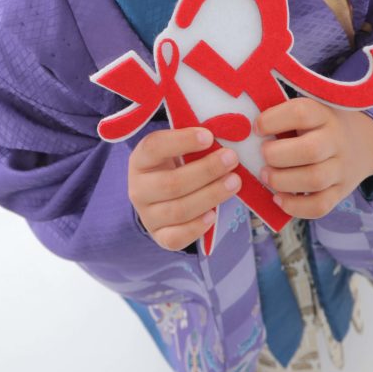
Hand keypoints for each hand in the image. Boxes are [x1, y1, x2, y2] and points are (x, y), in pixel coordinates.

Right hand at [128, 127, 241, 250]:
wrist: (162, 195)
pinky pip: (176, 238)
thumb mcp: (178, 148)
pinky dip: (196, 227)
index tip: (209, 136)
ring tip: (234, 182)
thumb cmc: (176, 164)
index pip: (154, 147)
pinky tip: (213, 214)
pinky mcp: (159, 236)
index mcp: (140, 160)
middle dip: (206, 171)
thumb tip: (225, 133)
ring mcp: (147, 215)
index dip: (182, 141)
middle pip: (172, 183)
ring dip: (210, 196)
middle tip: (231, 158)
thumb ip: (195, 143)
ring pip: (178, 210)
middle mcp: (138, 189)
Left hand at [255, 98, 372, 218]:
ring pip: (315, 180)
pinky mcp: (340, 192)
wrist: (364, 142)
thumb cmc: (320, 125)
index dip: (273, 120)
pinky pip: (320, 206)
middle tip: (263, 155)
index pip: (301, 113)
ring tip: (266, 176)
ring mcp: (341, 168)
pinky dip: (295, 207)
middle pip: (310, 151)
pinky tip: (278, 199)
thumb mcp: (309, 111)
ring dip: (283, 181)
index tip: (257, 128)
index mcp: (324, 114)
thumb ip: (282, 116)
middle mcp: (336, 140)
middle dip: (277, 155)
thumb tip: (242, 127)